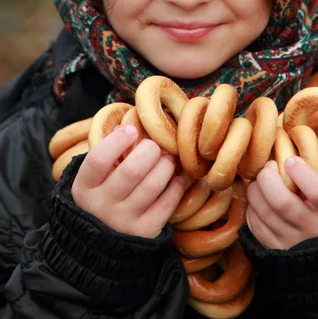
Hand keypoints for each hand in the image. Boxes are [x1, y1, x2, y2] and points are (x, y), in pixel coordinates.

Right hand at [71, 125, 185, 237]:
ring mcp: (124, 222)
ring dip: (166, 165)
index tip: (131, 130)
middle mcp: (101, 207)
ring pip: (153, 184)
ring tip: (168, 159)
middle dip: (150, 150)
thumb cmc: (100, 198)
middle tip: (154, 146)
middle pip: (132, 170)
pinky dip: (176, 185)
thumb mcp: (92, 179)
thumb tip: (128, 126)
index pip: (98, 159)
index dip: (118, 141)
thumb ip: (106, 154)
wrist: (99, 246)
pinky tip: (176, 177)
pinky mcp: (145, 233)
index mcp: (84, 189)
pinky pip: (168, 203)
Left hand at [246, 156, 317, 249]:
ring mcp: (293, 241)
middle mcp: (313, 228)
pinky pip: (256, 225)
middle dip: (268, 178)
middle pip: (282, 202)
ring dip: (255, 189)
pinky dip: (252, 207)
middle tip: (269, 166)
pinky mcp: (276, 249)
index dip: (302, 173)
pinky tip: (259, 198)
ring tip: (260, 179)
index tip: (291, 160)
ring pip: (264, 212)